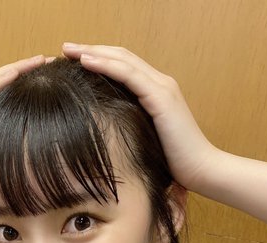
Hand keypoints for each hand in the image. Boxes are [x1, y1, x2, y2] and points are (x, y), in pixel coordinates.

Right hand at [0, 54, 48, 223]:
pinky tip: (14, 75)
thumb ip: (32, 156)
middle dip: (23, 68)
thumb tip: (64, 150)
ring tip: (35, 62)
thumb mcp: (18, 171)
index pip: (8, 92)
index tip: (50, 74)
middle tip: (45, 59)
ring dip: (13, 70)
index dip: (27, 79)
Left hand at [61, 43, 218, 193]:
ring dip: (93, 52)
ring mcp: (162, 88)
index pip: (123, 66)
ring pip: (123, 60)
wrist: (202, 170)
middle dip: (91, 50)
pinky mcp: (161, 98)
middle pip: (120, 56)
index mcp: (156, 92)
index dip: (98, 59)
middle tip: (65, 49)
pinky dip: (106, 65)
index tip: (72, 61)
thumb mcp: (146, 141)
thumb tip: (105, 136)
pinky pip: (129, 74)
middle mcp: (160, 83)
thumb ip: (131, 130)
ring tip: (69, 51)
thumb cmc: (174, 164)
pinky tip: (85, 62)